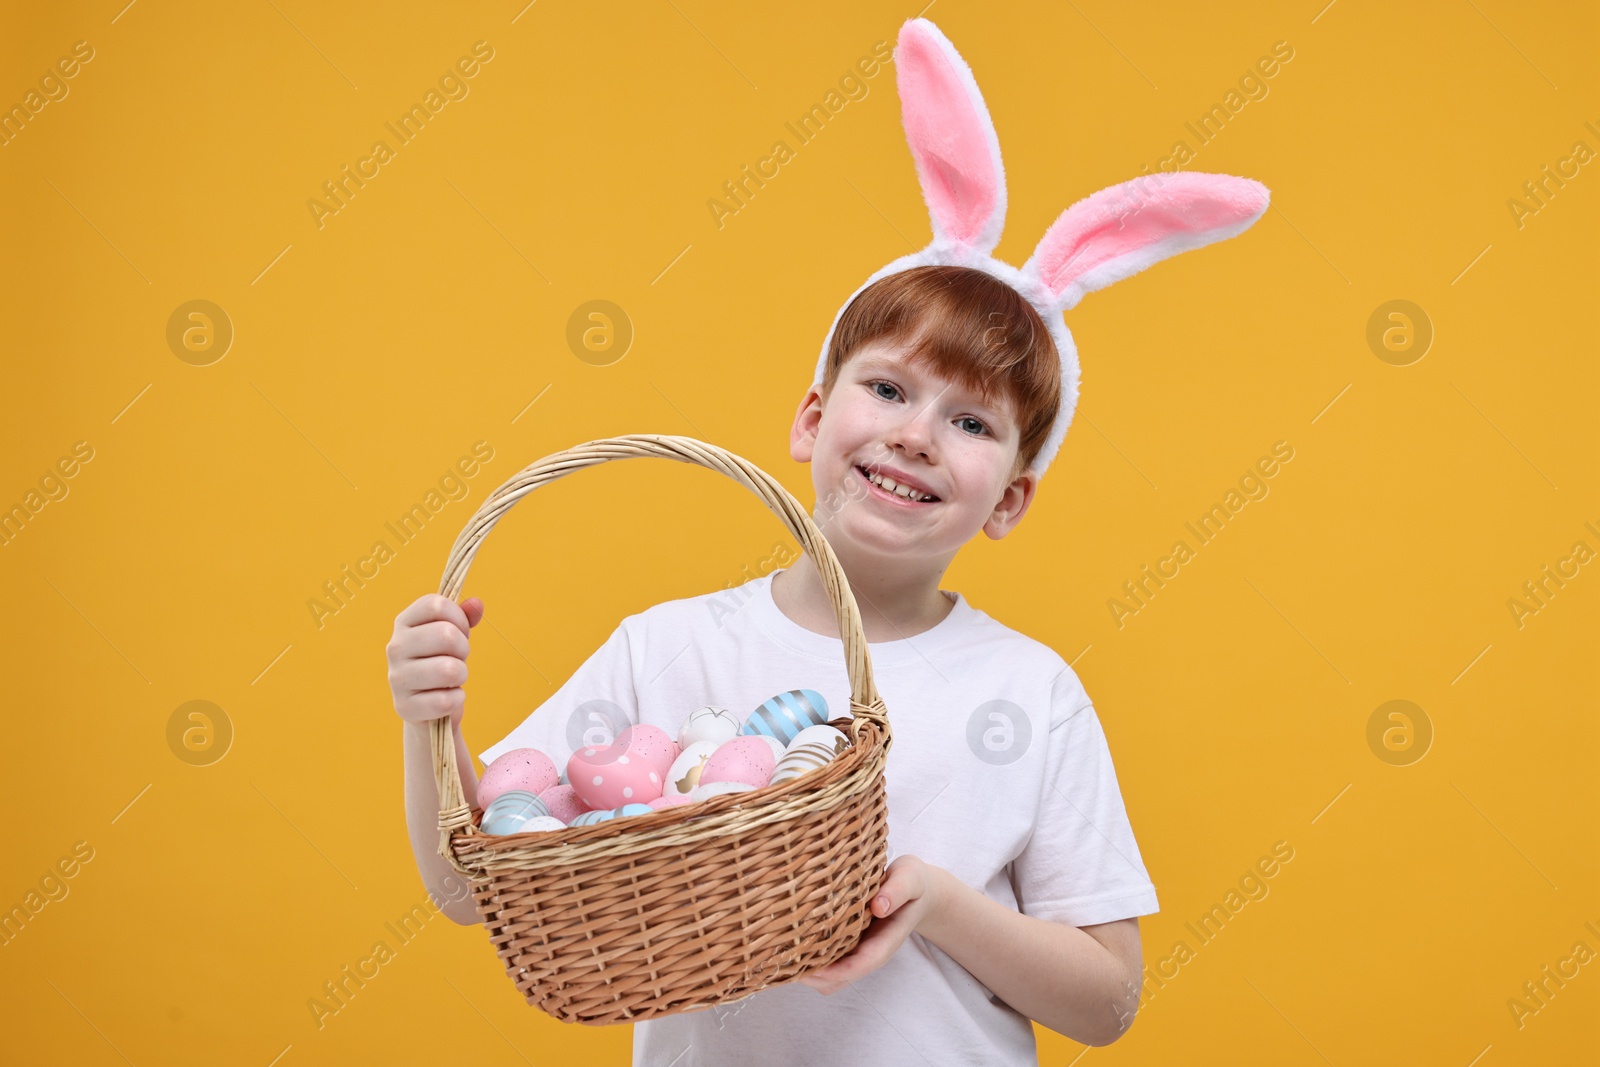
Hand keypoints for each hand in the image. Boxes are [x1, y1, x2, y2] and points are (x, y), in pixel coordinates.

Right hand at [386, 594, 484, 725]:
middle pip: (446, 634)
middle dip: (464, 648)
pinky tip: (447, 698)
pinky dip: (456, 700)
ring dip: (461, 675)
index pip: (436, 605)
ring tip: (452, 678)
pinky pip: (446, 700)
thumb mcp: (451, 636)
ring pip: (448, 670)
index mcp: (404, 623)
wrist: (426, 707)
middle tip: (457, 658)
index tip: (461, 631)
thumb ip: (464, 617)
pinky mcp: (405, 706)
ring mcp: (397, 678)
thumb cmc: (440, 662)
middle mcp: (395, 647)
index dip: (459, 618)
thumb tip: (477, 604)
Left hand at [798, 855, 944, 994]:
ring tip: (784, 956)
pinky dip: (811, 960)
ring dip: (809, 972)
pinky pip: (828, 961)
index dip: (836, 971)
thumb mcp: (911, 878)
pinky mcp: (848, 942)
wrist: (918, 889)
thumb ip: (898, 891)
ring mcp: (858, 949)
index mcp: (886, 940)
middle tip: (786, 961)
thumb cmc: (912, 882)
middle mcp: (870, 950)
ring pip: (831, 976)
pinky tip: (794, 943)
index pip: (862, 964)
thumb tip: (878, 906)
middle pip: (840, 978)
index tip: (812, 970)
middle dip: (815, 977)